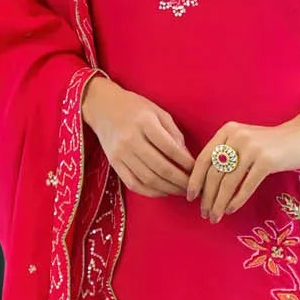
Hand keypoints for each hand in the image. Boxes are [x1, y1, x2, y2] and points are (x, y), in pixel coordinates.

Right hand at [81, 74, 193, 197]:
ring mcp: (120, 154)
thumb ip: (174, 133)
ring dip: (169, 189)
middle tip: (193, 187)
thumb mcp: (158, 112)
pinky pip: (134, 184)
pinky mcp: (114, 163)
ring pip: (148, 179)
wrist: (102, 107)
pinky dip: (151, 192)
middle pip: (161, 168)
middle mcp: (131, 140)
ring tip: (182, 191)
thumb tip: (187, 158)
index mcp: (145, 123)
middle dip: (181, 181)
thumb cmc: (135, 107)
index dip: (186, 163)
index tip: (197, 169)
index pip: (170, 149)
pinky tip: (163, 191)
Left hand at [189, 119, 299, 221]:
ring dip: (219, 203)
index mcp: (227, 131)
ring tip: (216, 216)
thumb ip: (226, 154)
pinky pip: (246, 186)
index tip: (191, 197)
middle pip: (214, 173)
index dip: (195, 180)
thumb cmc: (270, 144)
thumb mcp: (243, 141)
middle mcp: (237, 137)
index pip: (203, 159)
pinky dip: (236, 200)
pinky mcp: (266, 161)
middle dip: (207, 197)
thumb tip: (204, 184)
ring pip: (228, 182)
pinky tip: (231, 210)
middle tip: (205, 213)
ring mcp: (252, 148)